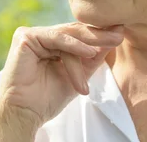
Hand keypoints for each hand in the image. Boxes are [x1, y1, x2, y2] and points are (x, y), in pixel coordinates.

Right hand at [0, 23, 124, 133]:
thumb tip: (115, 37)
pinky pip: (55, 38)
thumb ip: (93, 58)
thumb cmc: (46, 98)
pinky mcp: (25, 37)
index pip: (79, 35)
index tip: (121, 33)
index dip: (99, 34)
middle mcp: (42, 36)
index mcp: (52, 44)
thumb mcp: (78, 75)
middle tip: (120, 34)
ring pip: (67, 35)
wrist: (24, 114)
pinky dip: (73, 45)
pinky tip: (89, 52)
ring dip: (89, 43)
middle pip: (75, 32)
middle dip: (99, 34)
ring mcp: (33, 35)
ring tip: (111, 44)